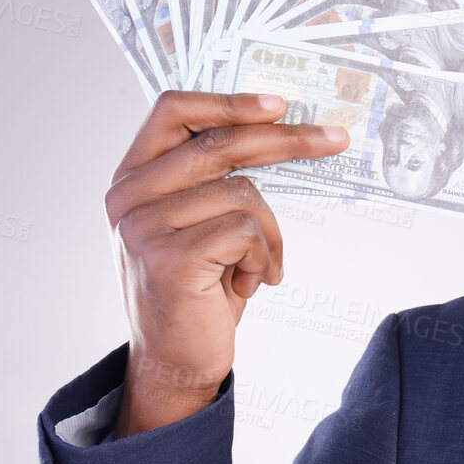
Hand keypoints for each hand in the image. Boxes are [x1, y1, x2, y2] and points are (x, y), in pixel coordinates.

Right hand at [104, 90, 348, 437]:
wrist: (176, 362)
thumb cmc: (195, 292)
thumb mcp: (195, 225)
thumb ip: (210, 180)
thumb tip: (272, 128)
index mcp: (132, 178)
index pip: (174, 110)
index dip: (229, 101)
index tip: (278, 103)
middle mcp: (128, 196)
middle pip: (220, 143)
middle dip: (288, 140)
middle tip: (336, 139)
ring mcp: (143, 226)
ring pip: (244, 194)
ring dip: (270, 235)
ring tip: (259, 267)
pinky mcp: (169, 257)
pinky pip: (247, 232)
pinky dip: (264, 259)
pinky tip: (250, 285)